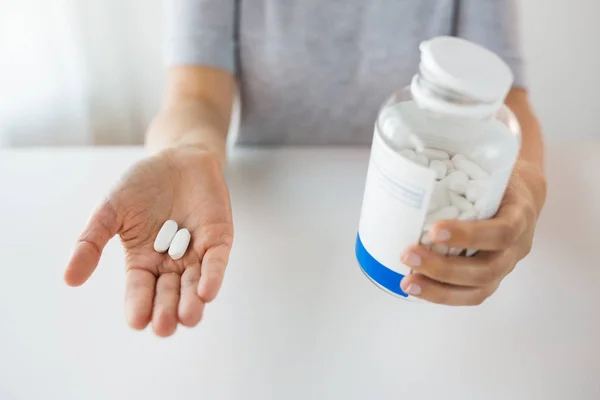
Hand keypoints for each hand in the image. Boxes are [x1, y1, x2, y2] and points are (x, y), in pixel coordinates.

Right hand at [64, 146, 232, 335]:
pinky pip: (216, 261)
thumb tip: (69, 279)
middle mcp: (170, 263)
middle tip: (164, 327)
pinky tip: (207, 292)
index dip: (139, 305)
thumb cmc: (141, 186)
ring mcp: (196, 252)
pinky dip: (213, 276)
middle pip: (169, 293)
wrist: (176, 158)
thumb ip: (91, 242)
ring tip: (187, 318)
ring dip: (192, 302)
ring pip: (194, 284)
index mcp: (142, 261)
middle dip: (167, 310)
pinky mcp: (218, 239)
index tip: (137, 322)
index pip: (140, 290)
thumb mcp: (110, 211)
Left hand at [399, 161, 546, 305]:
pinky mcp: (491, 278)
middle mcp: (517, 247)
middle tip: (407, 254)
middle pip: (487, 269)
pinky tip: (416, 288)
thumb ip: (463, 167)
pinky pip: (470, 295)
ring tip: (407, 283)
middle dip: (443, 267)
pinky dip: (441, 294)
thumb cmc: (498, 180)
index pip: (502, 231)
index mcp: (520, 215)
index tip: (433, 229)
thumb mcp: (491, 168)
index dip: (469, 235)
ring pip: (478, 289)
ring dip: (439, 288)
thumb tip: (410, 152)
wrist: (522, 196)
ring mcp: (505, 266)